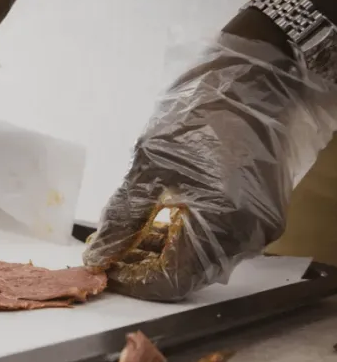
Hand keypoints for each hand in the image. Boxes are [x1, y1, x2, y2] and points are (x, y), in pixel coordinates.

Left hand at [83, 35, 336, 300]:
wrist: (248, 80)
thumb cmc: (199, 114)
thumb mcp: (148, 166)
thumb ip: (123, 216)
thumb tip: (99, 252)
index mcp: (224, 222)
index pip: (175, 278)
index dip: (135, 281)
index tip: (105, 271)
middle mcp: (250, 234)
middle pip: (191, 273)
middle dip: (147, 267)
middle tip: (112, 253)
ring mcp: (261, 225)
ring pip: (205, 258)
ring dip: (166, 253)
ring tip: (129, 235)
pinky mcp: (262, 213)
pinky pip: (220, 240)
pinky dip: (187, 238)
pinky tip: (159, 222)